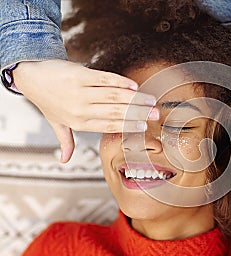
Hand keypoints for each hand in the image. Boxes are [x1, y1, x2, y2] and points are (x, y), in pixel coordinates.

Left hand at [13, 60, 157, 162]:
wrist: (31, 76)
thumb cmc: (47, 100)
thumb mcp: (56, 123)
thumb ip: (65, 141)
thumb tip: (64, 160)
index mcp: (79, 123)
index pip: (109, 126)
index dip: (129, 126)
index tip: (145, 126)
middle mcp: (80, 110)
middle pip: (116, 112)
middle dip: (138, 113)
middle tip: (155, 114)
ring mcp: (80, 92)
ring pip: (113, 96)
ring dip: (135, 98)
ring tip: (150, 99)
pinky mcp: (80, 76)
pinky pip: (104, 79)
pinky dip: (120, 82)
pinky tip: (133, 85)